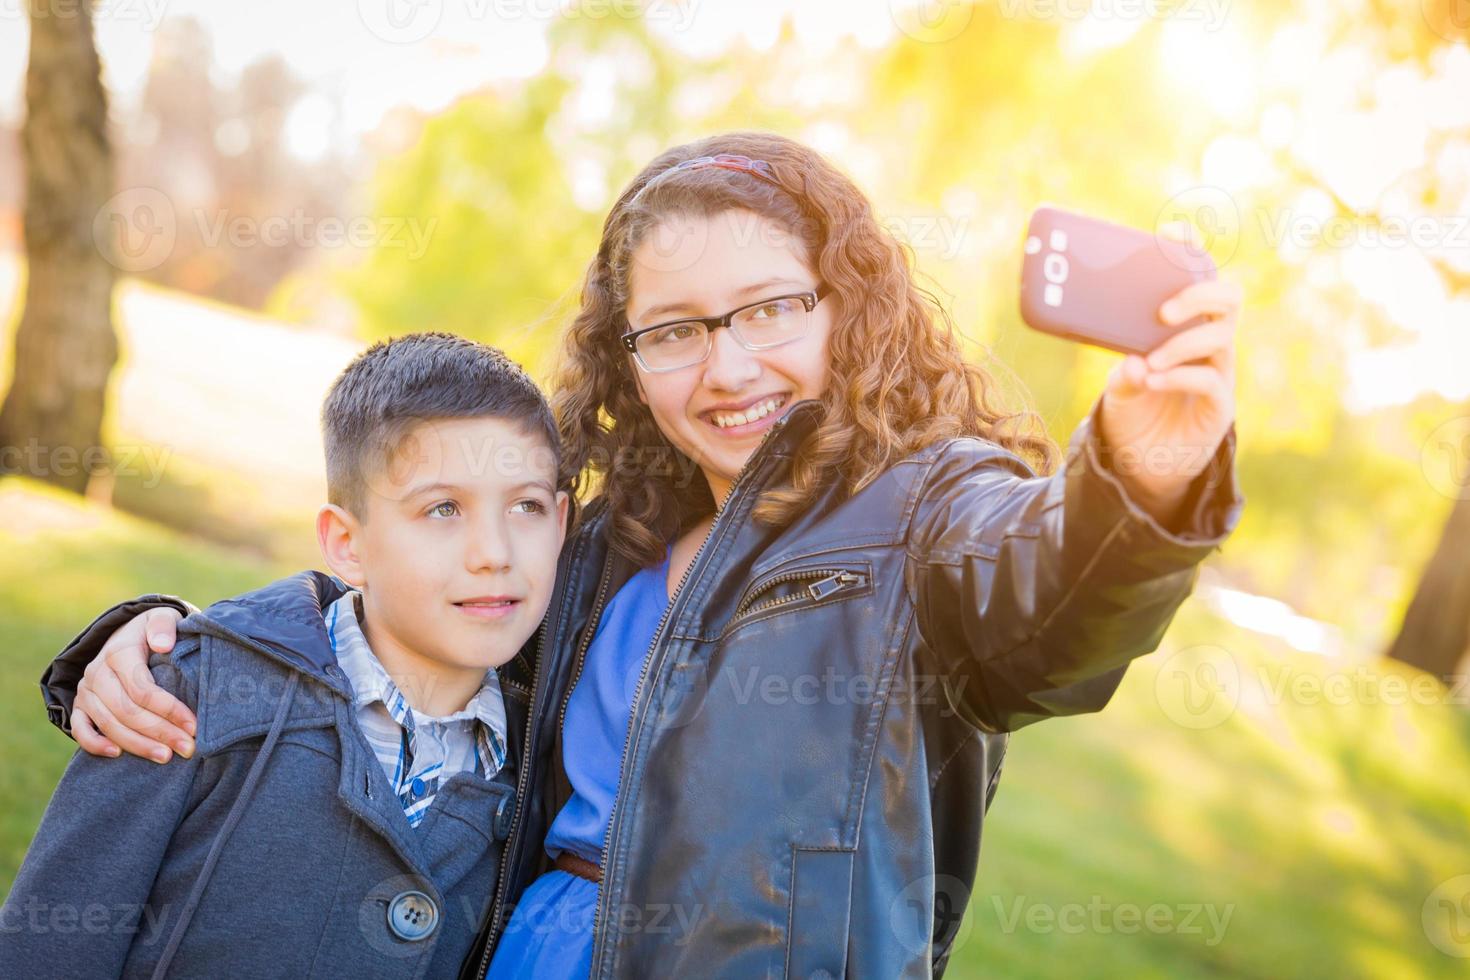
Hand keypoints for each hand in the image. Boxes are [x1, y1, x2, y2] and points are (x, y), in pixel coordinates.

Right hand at [73, 608, 195, 762]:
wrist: (128, 634)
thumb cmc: (154, 630)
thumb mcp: (162, 617)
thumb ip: (163, 625)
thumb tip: (163, 644)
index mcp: (119, 653)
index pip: (142, 689)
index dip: (169, 709)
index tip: (194, 725)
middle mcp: (97, 673)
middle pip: (127, 711)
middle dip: (159, 732)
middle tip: (188, 748)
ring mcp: (86, 691)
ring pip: (109, 724)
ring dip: (137, 744)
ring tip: (166, 756)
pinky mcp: (80, 705)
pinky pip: (80, 729)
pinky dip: (94, 744)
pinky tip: (117, 755)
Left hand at [1098, 226, 1239, 524]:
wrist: (1142, 461)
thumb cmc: (1134, 408)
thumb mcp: (1119, 384)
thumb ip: (1124, 369)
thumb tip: (1132, 361)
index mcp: (1186, 322)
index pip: (1199, 275)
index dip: (1191, 250)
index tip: (1171, 233)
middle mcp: (1208, 339)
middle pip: (1227, 298)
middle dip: (1199, 294)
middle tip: (1163, 310)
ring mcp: (1218, 369)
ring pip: (1221, 337)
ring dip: (1183, 343)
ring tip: (1151, 358)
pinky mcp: (1218, 403)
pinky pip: (1210, 380)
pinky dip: (1180, 376)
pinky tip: (1153, 379)